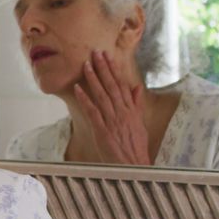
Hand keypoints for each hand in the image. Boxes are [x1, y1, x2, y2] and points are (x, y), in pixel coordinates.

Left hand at [73, 51, 151, 165]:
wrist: (134, 166)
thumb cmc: (136, 147)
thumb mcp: (140, 124)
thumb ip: (137, 105)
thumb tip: (137, 88)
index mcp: (131, 110)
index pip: (122, 84)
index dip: (114, 69)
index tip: (108, 55)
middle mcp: (122, 112)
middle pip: (112, 86)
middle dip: (103, 68)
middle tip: (95, 52)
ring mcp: (112, 121)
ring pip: (102, 95)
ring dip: (93, 79)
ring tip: (86, 65)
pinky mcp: (103, 131)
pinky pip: (93, 112)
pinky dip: (85, 100)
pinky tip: (78, 89)